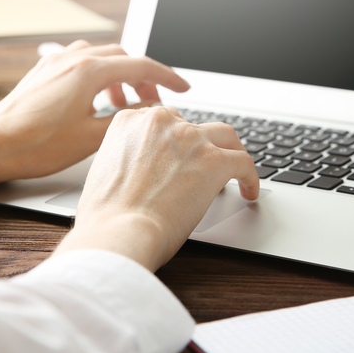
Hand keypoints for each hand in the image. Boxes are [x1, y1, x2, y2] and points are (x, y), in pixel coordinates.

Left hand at [0, 42, 188, 234]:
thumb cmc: (34, 146)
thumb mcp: (91, 139)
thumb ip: (126, 122)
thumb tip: (148, 116)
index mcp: (89, 71)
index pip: (142, 66)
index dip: (168, 78)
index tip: (183, 88)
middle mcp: (73, 59)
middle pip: (123, 58)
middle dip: (144, 79)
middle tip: (154, 104)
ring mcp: (56, 62)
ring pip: (102, 59)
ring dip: (120, 77)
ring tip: (125, 105)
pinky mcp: (43, 72)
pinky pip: (81, 63)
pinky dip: (99, 76)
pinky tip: (96, 100)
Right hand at [53, 106, 259, 271]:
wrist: (118, 232)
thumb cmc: (106, 216)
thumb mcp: (102, 172)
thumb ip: (125, 159)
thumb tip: (142, 171)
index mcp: (128, 121)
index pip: (160, 120)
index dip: (172, 139)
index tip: (178, 155)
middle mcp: (160, 122)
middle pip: (191, 125)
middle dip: (198, 144)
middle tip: (202, 165)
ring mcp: (189, 138)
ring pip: (224, 134)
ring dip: (230, 150)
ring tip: (235, 168)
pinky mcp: (214, 160)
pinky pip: (244, 162)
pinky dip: (250, 176)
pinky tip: (249, 191)